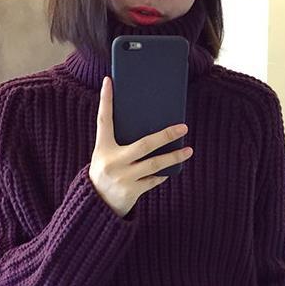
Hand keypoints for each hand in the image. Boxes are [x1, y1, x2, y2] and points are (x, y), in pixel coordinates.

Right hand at [88, 75, 193, 217]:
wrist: (96, 204)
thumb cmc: (105, 172)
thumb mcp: (105, 154)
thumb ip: (119, 141)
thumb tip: (145, 122)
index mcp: (102, 148)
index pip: (103, 120)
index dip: (105, 100)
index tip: (109, 81)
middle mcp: (112, 162)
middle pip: (144, 144)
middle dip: (165, 135)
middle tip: (183, 127)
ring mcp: (122, 177)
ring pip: (154, 164)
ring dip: (173, 157)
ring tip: (188, 151)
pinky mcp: (131, 191)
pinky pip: (153, 180)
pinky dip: (162, 174)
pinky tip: (170, 170)